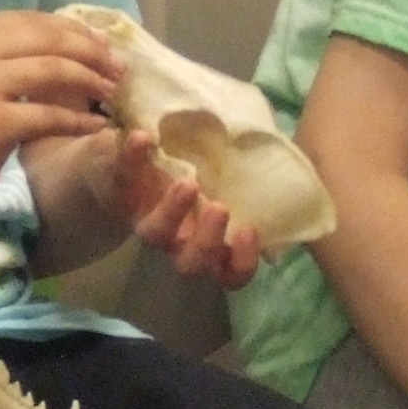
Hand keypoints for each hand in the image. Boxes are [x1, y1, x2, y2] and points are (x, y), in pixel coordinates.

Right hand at [0, 12, 113, 221]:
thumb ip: (1, 57)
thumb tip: (59, 46)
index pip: (30, 20)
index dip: (72, 29)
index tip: (100, 43)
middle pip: (48, 38)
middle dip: (90, 50)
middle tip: (117, 66)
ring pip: (54, 70)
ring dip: (91, 80)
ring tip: (112, 92)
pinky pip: (50, 115)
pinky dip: (79, 120)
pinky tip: (96, 126)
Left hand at [107, 129, 257, 290]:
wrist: (134, 144)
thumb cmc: (196, 157)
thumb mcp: (231, 163)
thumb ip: (258, 167)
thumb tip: (291, 165)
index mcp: (210, 237)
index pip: (228, 270)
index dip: (240, 262)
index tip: (250, 231)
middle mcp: (178, 237)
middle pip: (191, 264)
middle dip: (207, 242)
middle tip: (219, 208)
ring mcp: (145, 218)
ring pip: (154, 236)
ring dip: (172, 212)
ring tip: (186, 182)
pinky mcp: (116, 191)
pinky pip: (122, 180)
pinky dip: (132, 159)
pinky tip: (142, 138)